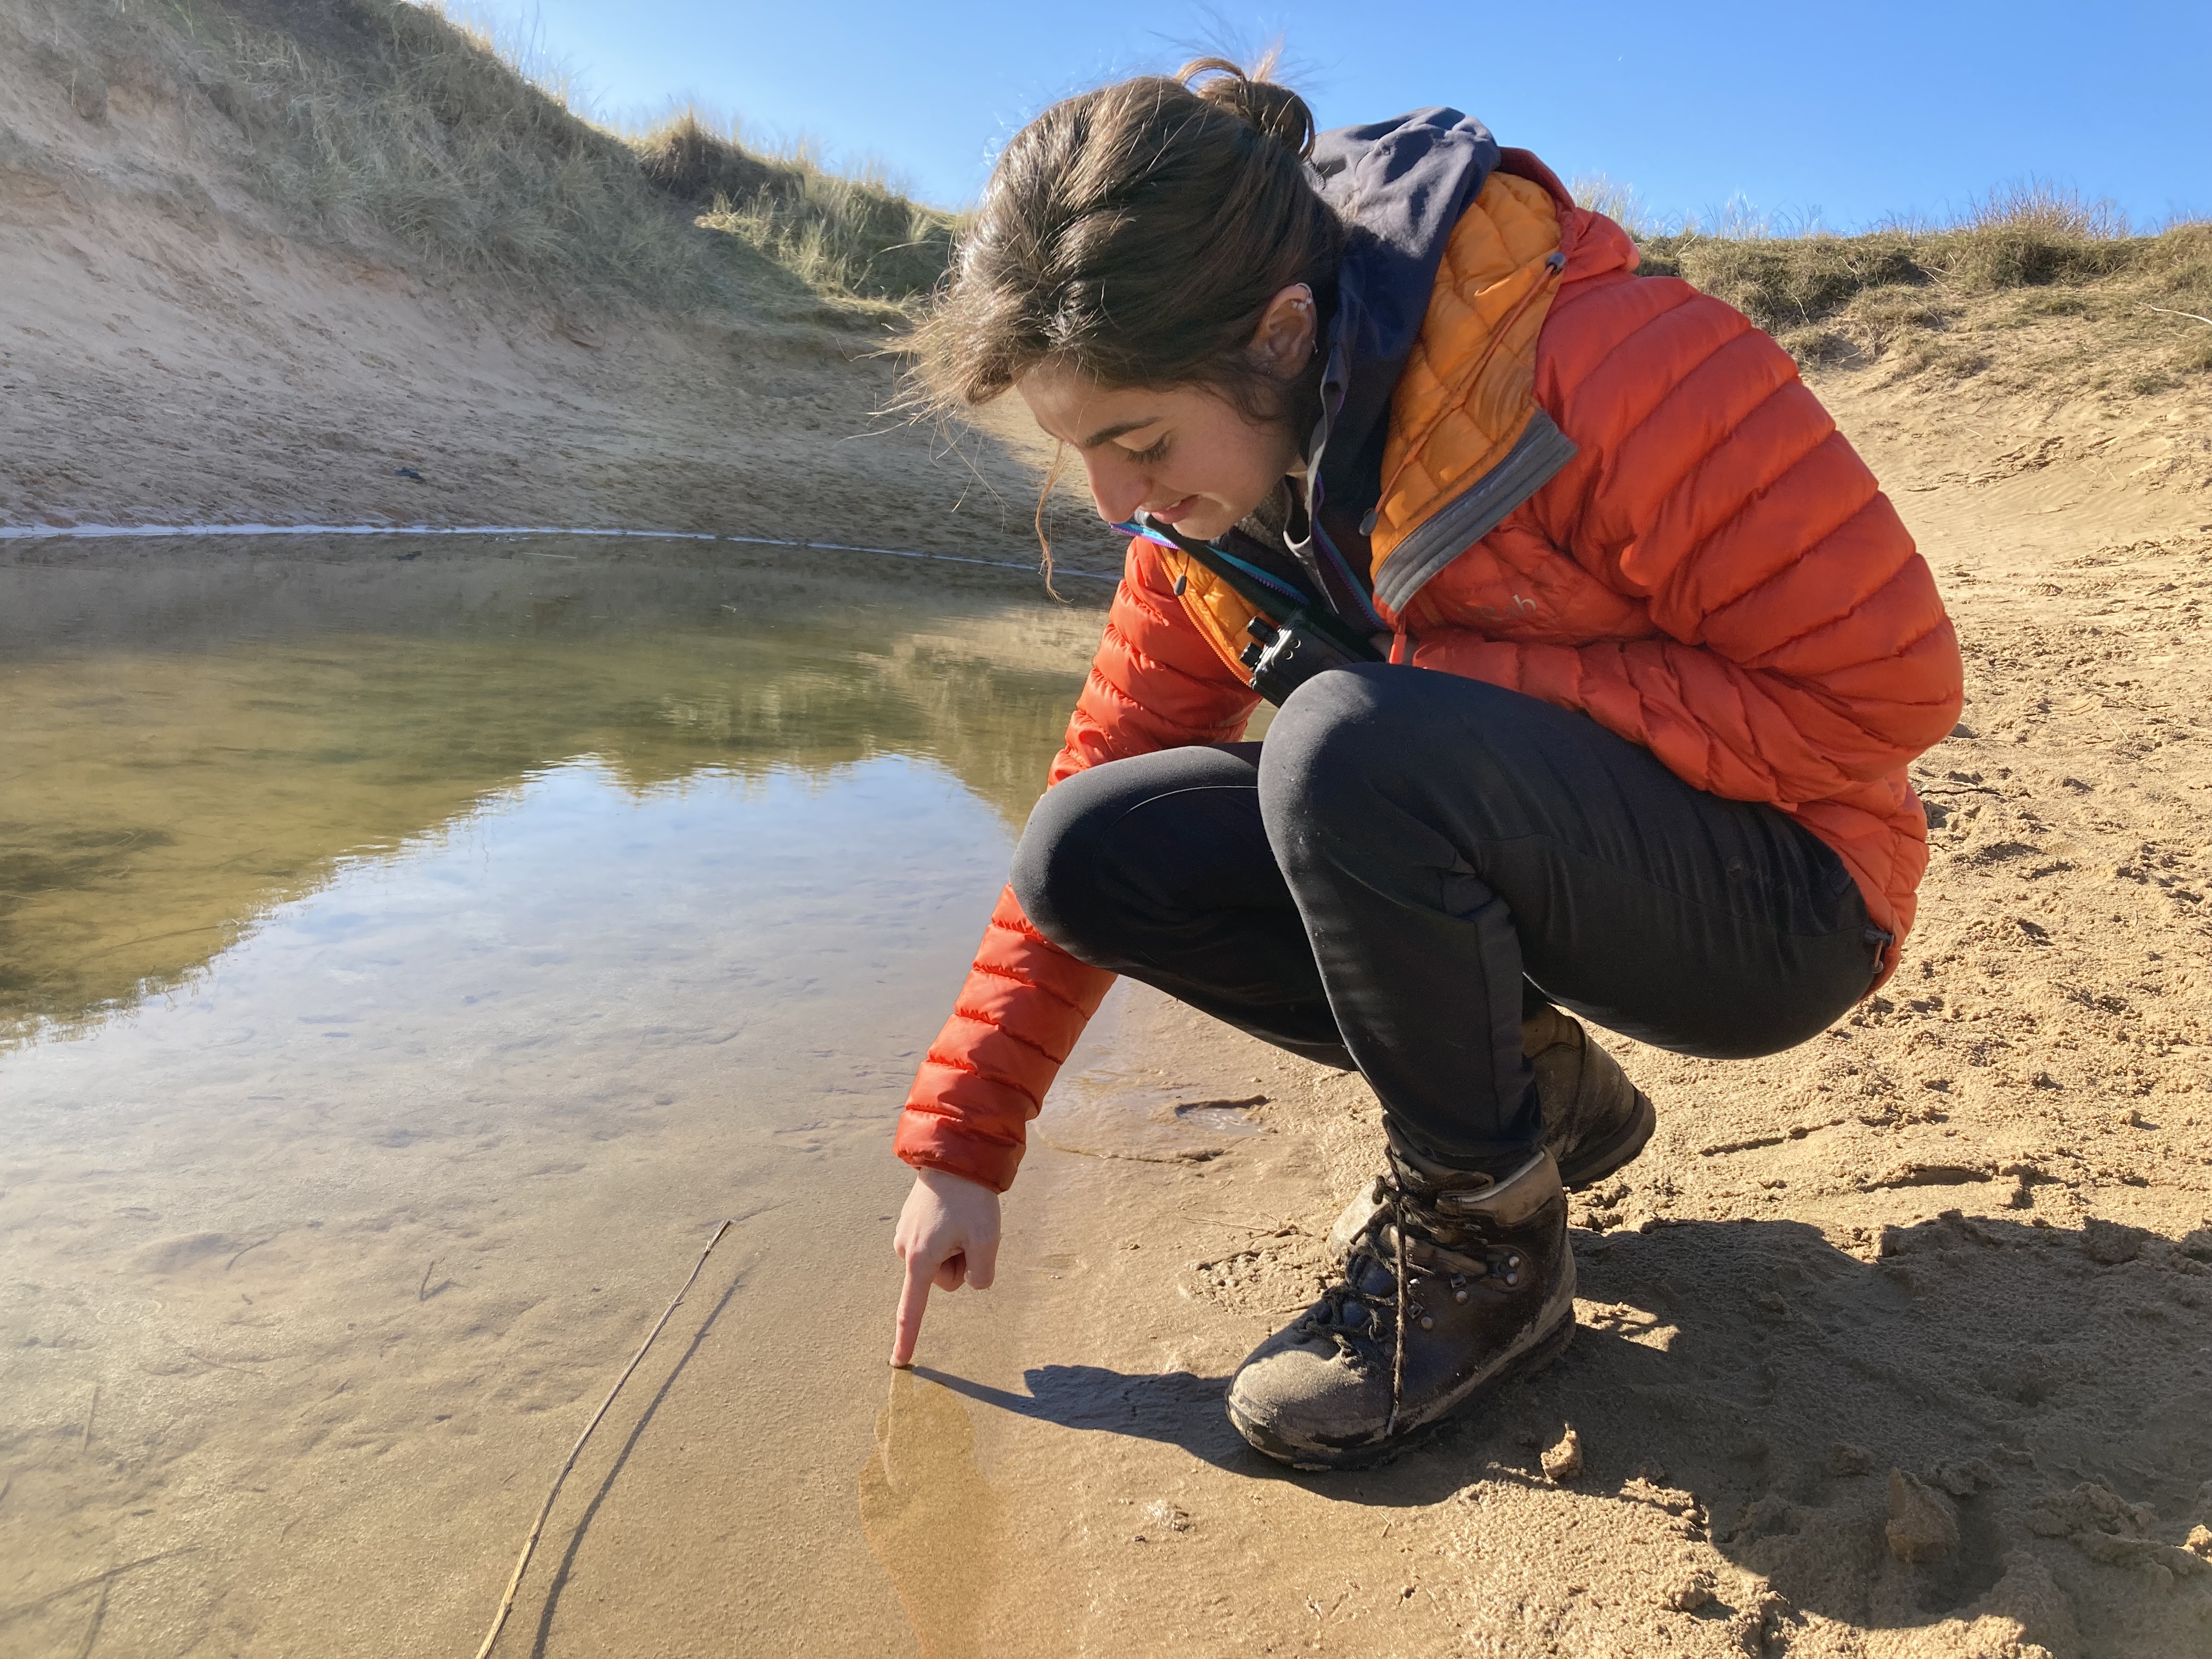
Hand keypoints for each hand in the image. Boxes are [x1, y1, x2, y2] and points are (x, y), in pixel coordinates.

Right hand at [889, 1167, 1000, 1367]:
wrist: (954, 1153)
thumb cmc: (971, 1198)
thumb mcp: (987, 1241)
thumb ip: (981, 1275)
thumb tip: (972, 1280)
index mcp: (921, 1259)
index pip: (912, 1309)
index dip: (907, 1337)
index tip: (899, 1362)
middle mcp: (907, 1249)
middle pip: (944, 1279)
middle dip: (962, 1263)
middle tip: (972, 1231)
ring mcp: (907, 1233)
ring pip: (943, 1259)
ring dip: (958, 1245)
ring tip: (964, 1216)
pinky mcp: (912, 1221)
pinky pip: (938, 1240)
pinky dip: (952, 1232)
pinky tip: (957, 1209)